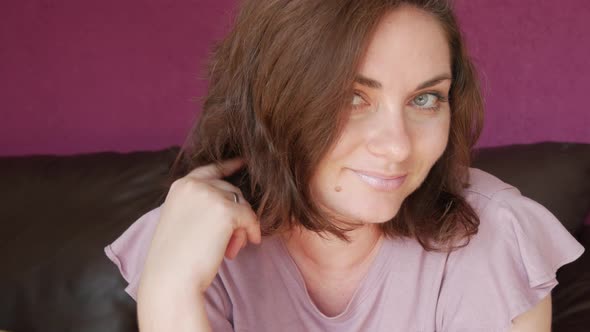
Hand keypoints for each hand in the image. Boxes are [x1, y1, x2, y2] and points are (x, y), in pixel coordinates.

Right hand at [138, 158, 261, 294]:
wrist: (171, 279)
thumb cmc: (176, 258)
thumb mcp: (181, 220)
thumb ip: (199, 206)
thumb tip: (235, 203)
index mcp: (180, 186)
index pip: (210, 169)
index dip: (229, 166)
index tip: (243, 162)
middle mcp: (194, 185)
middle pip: (231, 191)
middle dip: (235, 215)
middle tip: (231, 243)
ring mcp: (210, 195)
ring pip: (242, 204)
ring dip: (241, 227)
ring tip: (231, 248)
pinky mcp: (226, 210)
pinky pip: (250, 217)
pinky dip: (253, 231)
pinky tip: (251, 242)